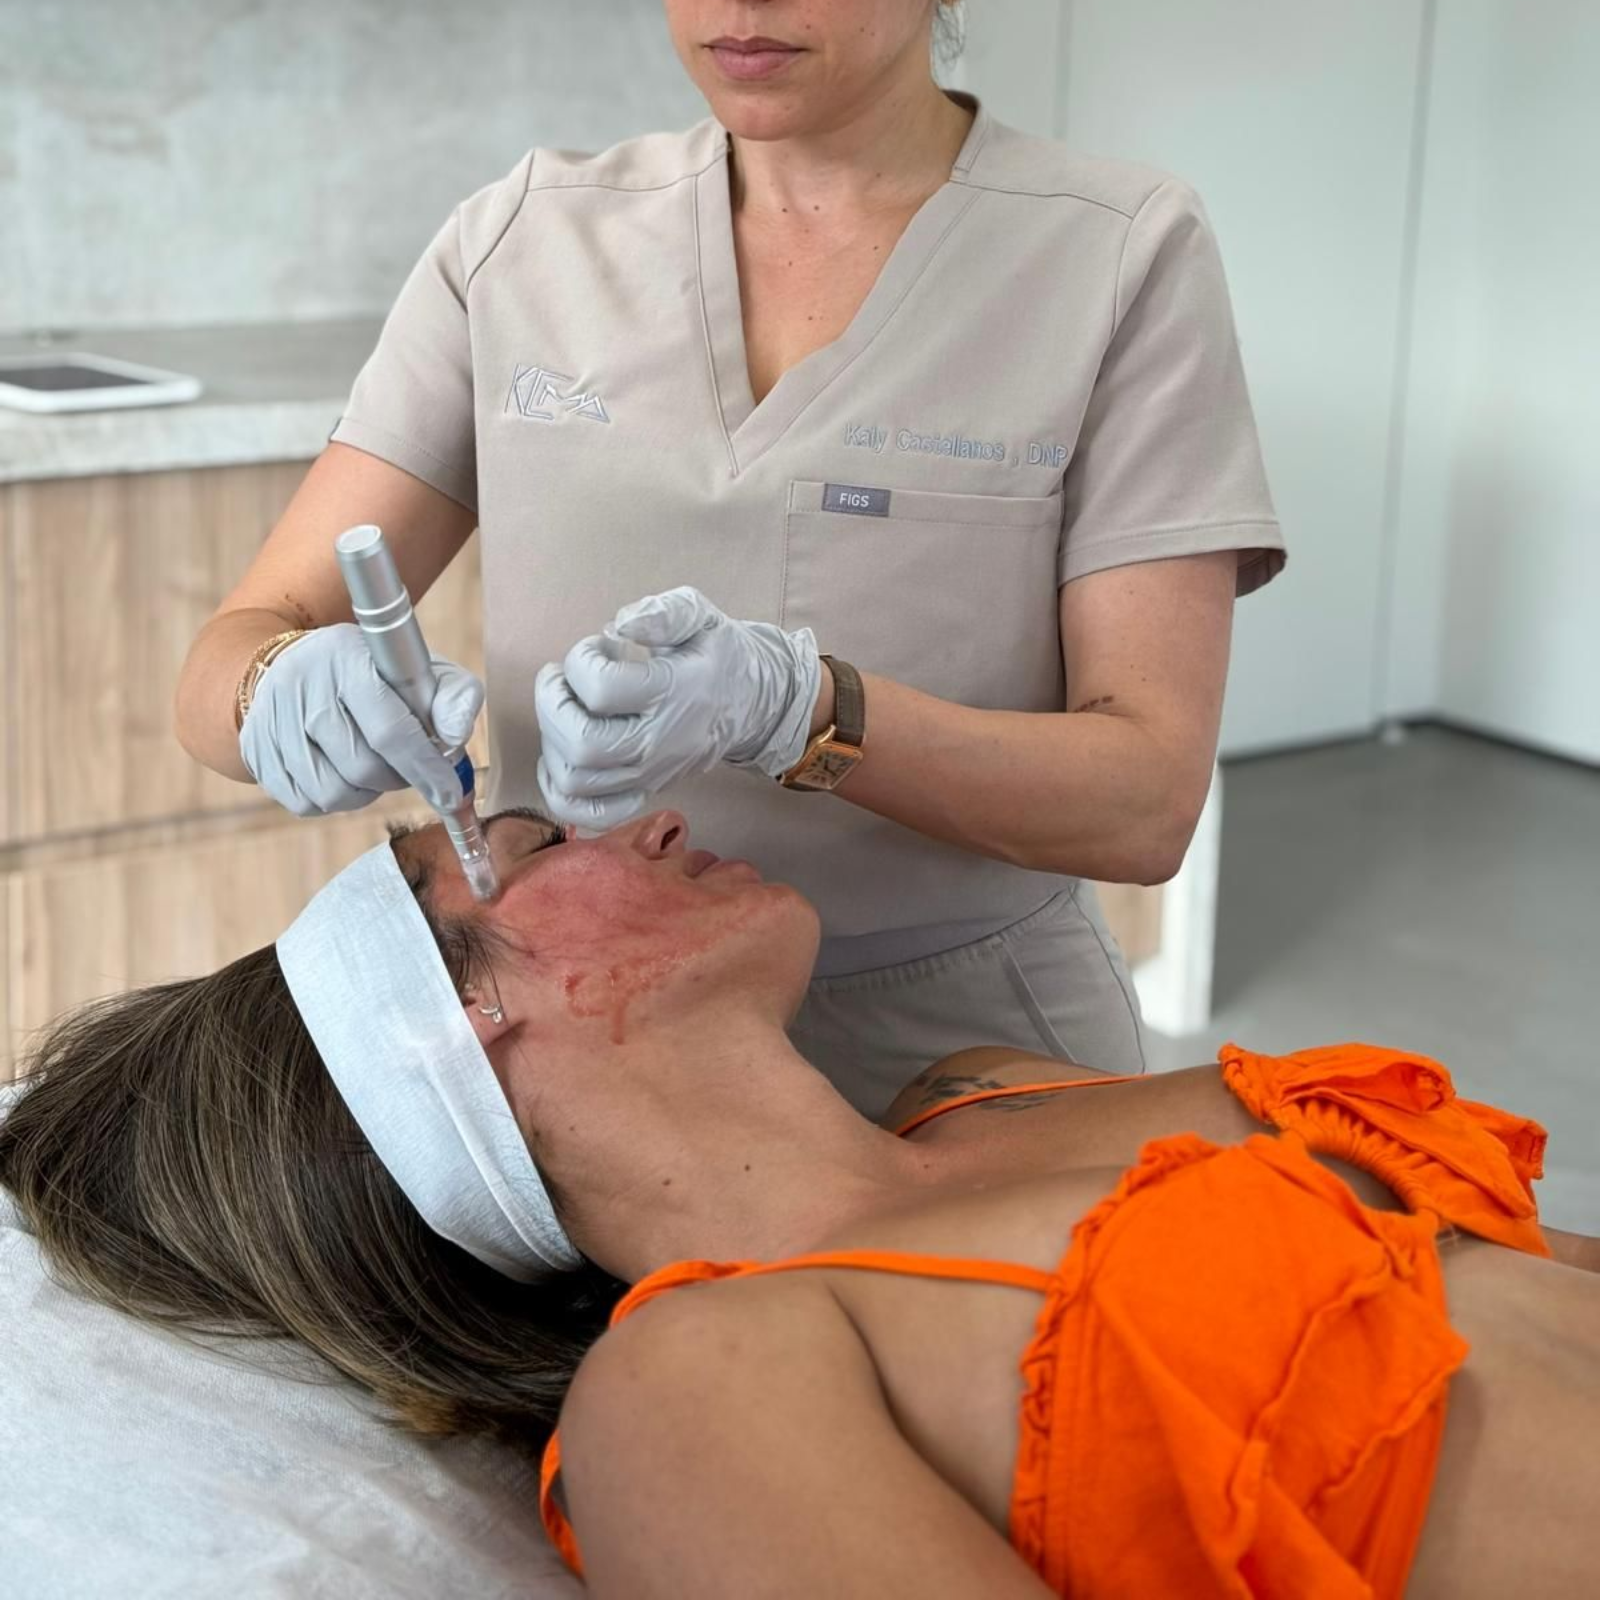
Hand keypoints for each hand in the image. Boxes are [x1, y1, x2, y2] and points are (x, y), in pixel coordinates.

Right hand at [239, 622, 483, 815]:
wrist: (294, 665)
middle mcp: (301, 686)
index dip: (425, 768)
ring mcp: (271, 720)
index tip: (450, 792)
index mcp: (347, 658)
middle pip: (362, 767)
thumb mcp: (420, 671)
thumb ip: (453, 697)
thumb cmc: (373, 674)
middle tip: (407, 766)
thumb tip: (455, 736)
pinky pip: (306, 802)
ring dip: (365, 792)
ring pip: (333, 793)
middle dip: (398, 778)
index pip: (390, 729)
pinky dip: (334, 798)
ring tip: (371, 764)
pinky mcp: (255, 750)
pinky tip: (340, 770)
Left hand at [535, 587, 821, 828]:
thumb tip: (620, 624)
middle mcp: (657, 741)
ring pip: (575, 778)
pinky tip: (560, 758)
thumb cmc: (717, 657)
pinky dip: (560, 791)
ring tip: (564, 711)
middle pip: (581, 742)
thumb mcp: (702, 617)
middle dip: (551, 703)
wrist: (749, 705)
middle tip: (561, 678)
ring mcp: (648, 773)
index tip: (596, 646)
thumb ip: (664, 613)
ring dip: (552, 740)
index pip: (600, 688)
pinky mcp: (641, 791)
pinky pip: (588, 813)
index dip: (581, 659)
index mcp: (672, 692)